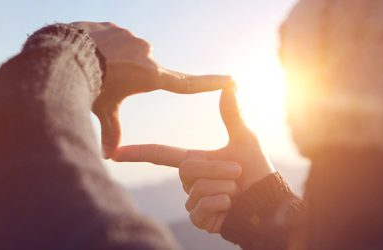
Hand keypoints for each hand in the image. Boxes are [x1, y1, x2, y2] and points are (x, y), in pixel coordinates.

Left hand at [72, 22, 233, 157]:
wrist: (65, 54)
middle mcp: (147, 54)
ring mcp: (133, 39)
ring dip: (114, 62)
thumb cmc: (89, 85)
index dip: (209, 83)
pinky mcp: (118, 29)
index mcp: (150, 76)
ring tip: (95, 66)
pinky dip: (104, 48)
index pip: (186, 83)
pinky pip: (114, 40)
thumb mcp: (103, 109)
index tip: (230, 79)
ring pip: (127, 54)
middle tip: (106, 80)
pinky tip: (90, 52)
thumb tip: (107, 157)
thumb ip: (110, 130)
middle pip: (141, 71)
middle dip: (125, 77)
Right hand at [112, 87, 274, 230]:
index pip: (160, 155)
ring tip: (235, 190)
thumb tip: (231, 84)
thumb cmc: (256, 170)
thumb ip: (232, 114)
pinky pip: (203, 208)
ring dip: (225, 187)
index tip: (115, 153)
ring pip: (198, 189)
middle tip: (237, 174)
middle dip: (218, 170)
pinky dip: (223, 204)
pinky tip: (230, 206)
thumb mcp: (244, 140)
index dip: (138, 153)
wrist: (267, 200)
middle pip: (187, 170)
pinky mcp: (198, 218)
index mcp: (194, 160)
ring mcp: (192, 201)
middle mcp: (189, 180)